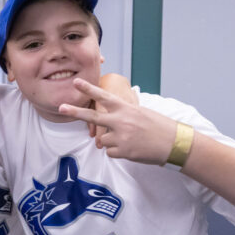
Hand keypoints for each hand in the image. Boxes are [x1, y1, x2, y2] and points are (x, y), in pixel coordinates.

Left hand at [59, 78, 176, 163]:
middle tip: (60, 107)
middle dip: (75, 111)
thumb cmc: (159, 126)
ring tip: (130, 140)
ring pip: (103, 140)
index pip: (104, 97)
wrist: (174, 143)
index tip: (76, 82)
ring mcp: (121, 136)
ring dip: (112, 142)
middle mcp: (121, 121)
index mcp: (126, 108)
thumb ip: (124, 112)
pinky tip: (132, 149)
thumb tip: (110, 114)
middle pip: (93, 116)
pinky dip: (118, 152)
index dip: (89, 89)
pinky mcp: (123, 151)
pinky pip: (110, 152)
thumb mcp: (141, 112)